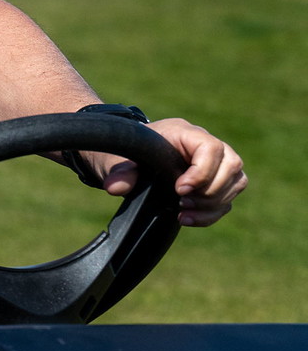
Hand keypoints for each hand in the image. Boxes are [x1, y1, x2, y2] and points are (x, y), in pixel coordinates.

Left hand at [83, 118, 246, 226]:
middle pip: (233, 165)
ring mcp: (214, 164)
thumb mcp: (114, 159)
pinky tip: (186, 218)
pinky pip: (227, 199)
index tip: (179, 190)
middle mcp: (204, 145)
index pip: (211, 148)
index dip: (202, 172)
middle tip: (182, 201)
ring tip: (183, 211)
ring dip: (214, 204)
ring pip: (236, 182)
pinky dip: (211, 214)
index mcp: (183, 132)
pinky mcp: (214, 183)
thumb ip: (118, 172)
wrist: (123, 160)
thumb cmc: (121, 153)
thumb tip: (117, 188)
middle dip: (211, 190)